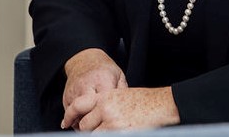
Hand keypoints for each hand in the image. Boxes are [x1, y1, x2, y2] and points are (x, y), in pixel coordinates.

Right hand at [62, 48, 126, 128]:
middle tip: (100, 128)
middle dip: (94, 122)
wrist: (84, 59)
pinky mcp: (66, 98)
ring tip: (92, 127)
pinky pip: (70, 115)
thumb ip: (122, 92)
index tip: (113, 121)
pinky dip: (76, 121)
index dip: (109, 115)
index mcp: (102, 79)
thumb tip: (127, 109)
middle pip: (89, 112)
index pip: (104, 103)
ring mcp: (74, 92)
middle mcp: (86, 86)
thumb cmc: (104, 68)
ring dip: (84, 124)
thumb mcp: (118, 75)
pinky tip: (84, 121)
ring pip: (78, 116)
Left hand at [63, 87, 179, 130]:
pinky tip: (117, 131)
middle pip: (84, 124)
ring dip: (98, 134)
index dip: (70, 115)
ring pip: (92, 134)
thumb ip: (105, 104)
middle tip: (99, 129)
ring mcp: (111, 120)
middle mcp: (105, 107)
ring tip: (111, 129)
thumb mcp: (121, 95)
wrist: (161, 104)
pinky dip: (106, 135)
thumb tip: (91, 117)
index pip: (79, 105)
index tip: (66, 122)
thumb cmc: (145, 101)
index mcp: (105, 95)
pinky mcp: (118, 131)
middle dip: (89, 130)